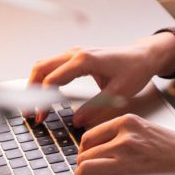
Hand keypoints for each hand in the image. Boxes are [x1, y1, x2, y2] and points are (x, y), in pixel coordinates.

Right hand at [28, 33, 174, 124]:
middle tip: (30, 113)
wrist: (143, 56)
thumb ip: (97, 107)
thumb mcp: (119, 93)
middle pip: (41, 68)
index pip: (53, 79)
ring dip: (36, 84)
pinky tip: (46, 96)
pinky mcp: (76, 57)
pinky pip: (53, 66)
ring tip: (35, 107)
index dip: (43, 100)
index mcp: (84, 60)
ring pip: (44, 65)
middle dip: (31, 91)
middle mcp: (75, 53)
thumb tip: (77, 122)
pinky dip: (44, 80)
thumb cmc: (135, 70)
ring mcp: (74, 53)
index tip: (41, 117)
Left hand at [74, 114, 174, 174]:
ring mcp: (127, 155)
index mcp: (128, 121)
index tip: (84, 161)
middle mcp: (124, 135)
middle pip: (84, 152)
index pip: (89, 136)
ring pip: (85, 167)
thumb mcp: (147, 131)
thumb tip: (98, 152)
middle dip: (82, 167)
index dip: (83, 152)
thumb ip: (123, 137)